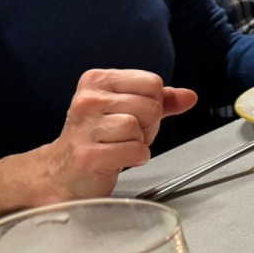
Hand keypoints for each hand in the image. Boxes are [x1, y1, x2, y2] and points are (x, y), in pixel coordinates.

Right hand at [51, 70, 197, 198]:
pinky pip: (135, 150)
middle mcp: (88, 99)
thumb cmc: (97, 138)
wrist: (64, 171)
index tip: (134, 115)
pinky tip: (119, 158)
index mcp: (98, 80)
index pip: (152, 83)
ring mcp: (85, 127)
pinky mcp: (88, 155)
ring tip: (120, 146)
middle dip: (149, 125)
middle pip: (150, 105)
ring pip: (139, 127)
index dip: (154, 104)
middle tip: (127, 135)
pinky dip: (136, 158)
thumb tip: (189, 97)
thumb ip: (161, 100)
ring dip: (140, 143)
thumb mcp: (128, 109)